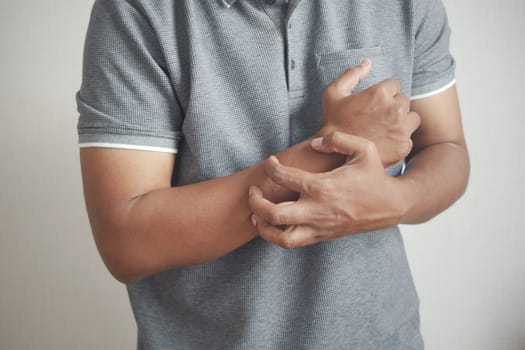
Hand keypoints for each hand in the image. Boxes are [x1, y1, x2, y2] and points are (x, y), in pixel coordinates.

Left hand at [248, 132, 408, 248]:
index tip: (270, 162)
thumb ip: (337, 140)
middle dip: (256, 202)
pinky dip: (276, 236)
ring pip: (281, 237)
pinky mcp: (322, 236)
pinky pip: (292, 243)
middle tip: (253, 191)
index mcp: (323, 186)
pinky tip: (272, 223)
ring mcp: (319, 227)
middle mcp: (317, 210)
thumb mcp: (364, 148)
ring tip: (255, 214)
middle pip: (274, 213)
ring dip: (262, 227)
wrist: (391, 206)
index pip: (285, 177)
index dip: (271, 167)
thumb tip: (313, 145)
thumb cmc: (375, 175)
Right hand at [321, 59, 420, 166]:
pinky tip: (385, 141)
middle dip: (393, 106)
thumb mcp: (333, 93)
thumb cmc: (332, 123)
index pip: (395, 84)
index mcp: (381, 93)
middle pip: (404, 100)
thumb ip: (352, 74)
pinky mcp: (404, 145)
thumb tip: (368, 62)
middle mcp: (395, 109)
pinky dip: (400, 138)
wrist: (333, 156)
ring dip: (402, 121)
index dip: (384, 93)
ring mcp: (401, 128)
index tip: (373, 104)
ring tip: (384, 129)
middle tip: (376, 118)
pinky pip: (410, 136)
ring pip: (411, 118)